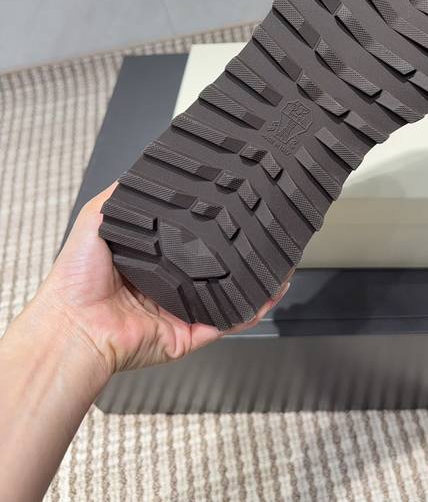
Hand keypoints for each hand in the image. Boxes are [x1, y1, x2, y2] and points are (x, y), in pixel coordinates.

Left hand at [31, 184, 289, 378]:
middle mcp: (170, 285)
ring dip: (256, 279)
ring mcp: (183, 310)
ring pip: (230, 293)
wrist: (73, 327)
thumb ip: (122, 196)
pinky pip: (228, 320)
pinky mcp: (191, 332)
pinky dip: (251, 308)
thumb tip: (142, 169)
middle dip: (241, 250)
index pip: (192, 238)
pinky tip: (269, 291)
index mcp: (152, 260)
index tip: (233, 204)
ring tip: (278, 259)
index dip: (214, 224)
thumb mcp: (97, 219)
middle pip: (216, 265)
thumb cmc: (76, 280)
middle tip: (263, 229)